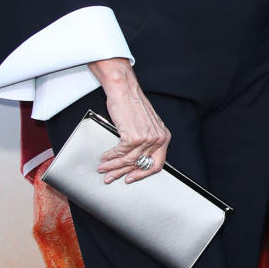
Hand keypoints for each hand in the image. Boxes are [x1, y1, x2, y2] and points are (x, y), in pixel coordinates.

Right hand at [88, 58, 170, 182]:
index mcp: (164, 137)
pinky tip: (105, 157)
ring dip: (113, 166)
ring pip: (128, 160)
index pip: (156, 164)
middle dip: (123, 173)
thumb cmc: (133, 104)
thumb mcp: (147, 124)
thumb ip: (146, 141)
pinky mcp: (133, 136)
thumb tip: (135, 159)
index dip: (142, 174)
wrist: (125, 90)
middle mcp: (158, 138)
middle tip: (112, 177)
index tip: (132, 177)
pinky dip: (110, 157)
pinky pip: (120, 153)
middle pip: (140, 165)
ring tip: (104, 168)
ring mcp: (146, 138)